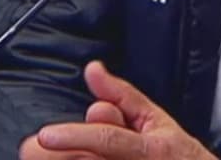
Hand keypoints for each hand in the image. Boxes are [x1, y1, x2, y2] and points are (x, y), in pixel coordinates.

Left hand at [31, 61, 217, 159]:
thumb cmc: (175, 155)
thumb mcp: (154, 118)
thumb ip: (120, 94)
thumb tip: (92, 69)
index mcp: (148, 148)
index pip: (107, 139)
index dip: (75, 136)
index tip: (45, 136)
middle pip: (87, 158)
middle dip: (65, 151)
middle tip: (51, 146)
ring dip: (73, 156)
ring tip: (79, 151)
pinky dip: (80, 158)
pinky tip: (85, 156)